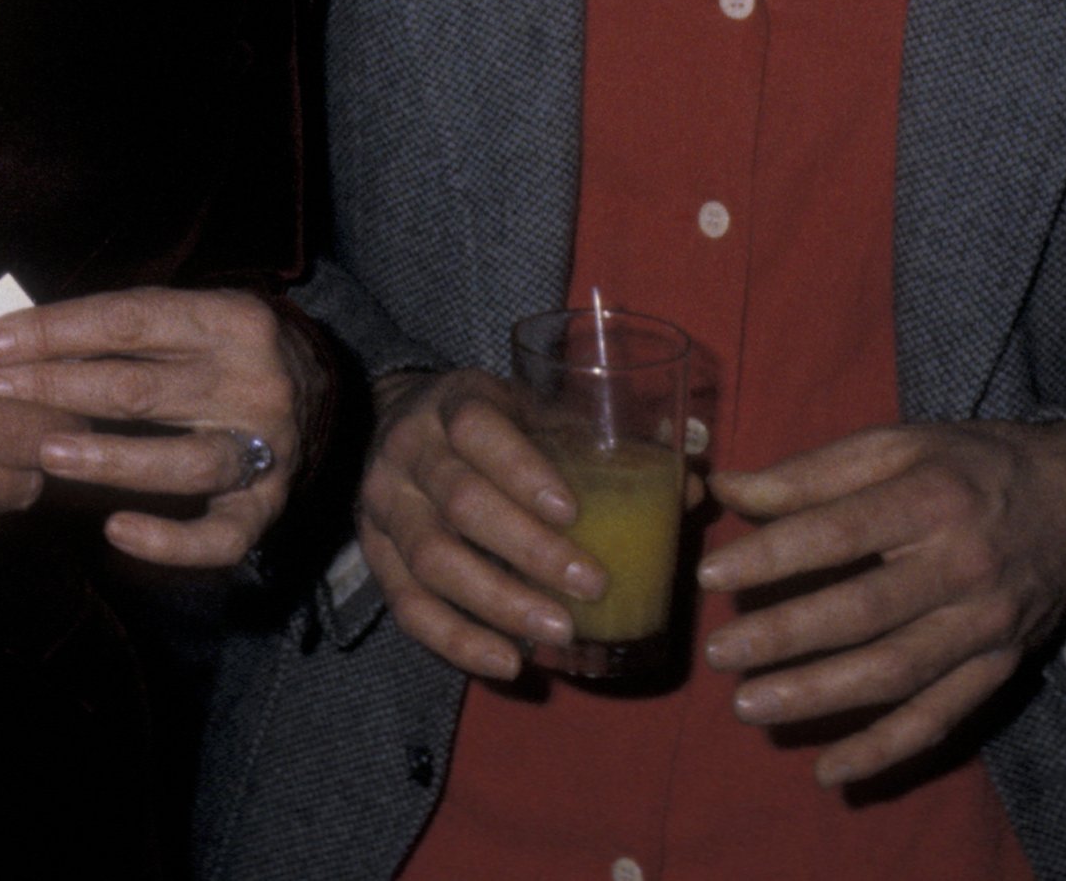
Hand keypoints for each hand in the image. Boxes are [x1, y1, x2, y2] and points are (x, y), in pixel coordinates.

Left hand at [0, 286, 315, 565]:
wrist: (324, 387)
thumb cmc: (223, 346)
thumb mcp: (189, 313)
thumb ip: (121, 323)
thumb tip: (19, 337)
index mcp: (229, 320)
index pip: (129, 321)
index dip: (57, 331)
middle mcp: (254, 383)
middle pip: (143, 390)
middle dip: (60, 389)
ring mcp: (266, 449)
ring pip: (181, 462)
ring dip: (108, 460)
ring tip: (47, 453)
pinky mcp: (269, 507)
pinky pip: (220, 537)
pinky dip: (169, 541)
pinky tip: (116, 531)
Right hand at [357, 368, 628, 679]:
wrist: (397, 425)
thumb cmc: (490, 426)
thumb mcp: (533, 412)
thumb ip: (600, 446)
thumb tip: (690, 489)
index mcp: (453, 403)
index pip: (477, 429)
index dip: (522, 470)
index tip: (572, 510)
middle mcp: (409, 451)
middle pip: (460, 501)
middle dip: (529, 549)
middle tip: (592, 585)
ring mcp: (385, 506)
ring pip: (432, 559)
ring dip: (499, 602)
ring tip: (562, 633)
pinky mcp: (376, 556)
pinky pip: (408, 606)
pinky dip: (456, 640)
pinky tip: (507, 662)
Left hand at [699, 420, 1065, 787]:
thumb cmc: (972, 465)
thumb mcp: (898, 444)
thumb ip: (811, 472)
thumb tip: (726, 490)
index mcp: (930, 501)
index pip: (839, 533)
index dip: (772, 557)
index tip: (711, 576)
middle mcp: (961, 570)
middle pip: (864, 612)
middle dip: (784, 638)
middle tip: (719, 652)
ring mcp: (984, 628)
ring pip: (896, 675)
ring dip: (819, 698)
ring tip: (749, 705)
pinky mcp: (1000, 671)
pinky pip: (939, 720)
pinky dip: (884, 751)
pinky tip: (829, 771)